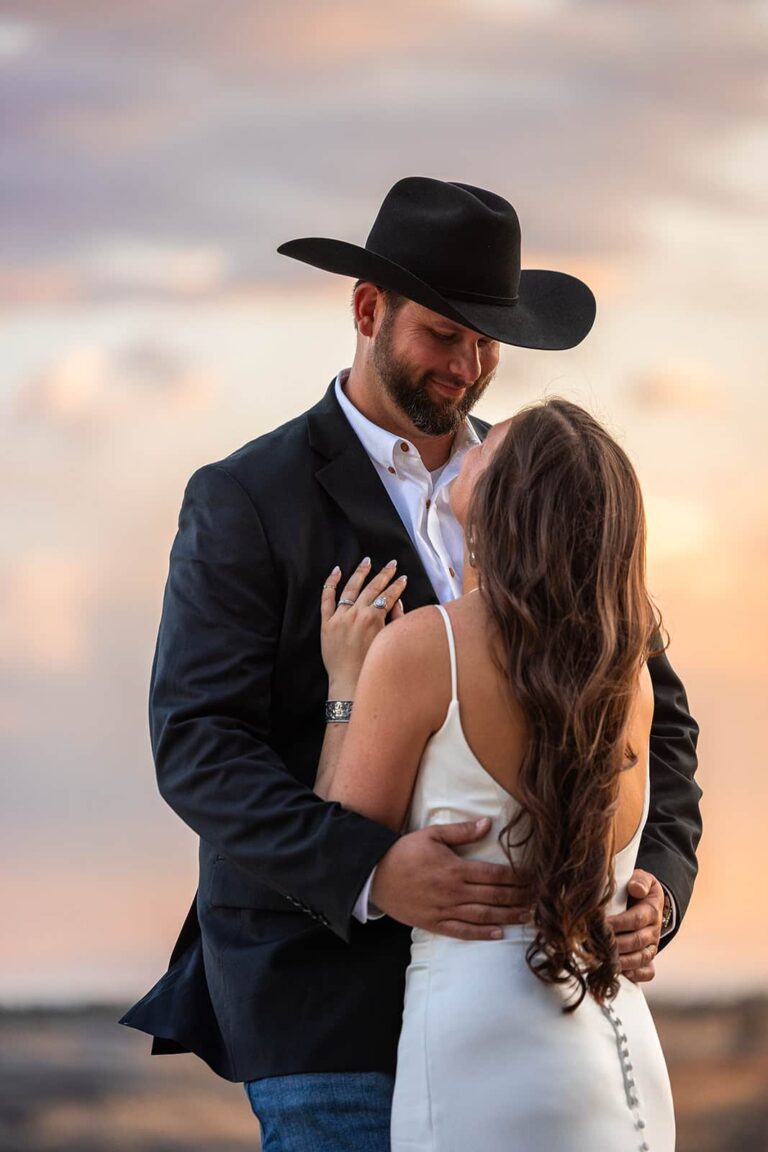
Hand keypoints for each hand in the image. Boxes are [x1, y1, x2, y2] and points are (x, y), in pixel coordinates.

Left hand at [320, 557, 406, 692]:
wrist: (350, 682)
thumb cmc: (372, 665)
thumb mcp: (389, 641)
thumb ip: (396, 620)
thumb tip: (397, 602)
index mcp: (374, 618)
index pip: (388, 595)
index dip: (397, 585)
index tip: (403, 578)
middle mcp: (356, 614)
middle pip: (372, 588)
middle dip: (384, 574)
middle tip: (392, 564)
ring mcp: (340, 617)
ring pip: (350, 588)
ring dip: (360, 573)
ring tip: (367, 561)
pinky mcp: (326, 623)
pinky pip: (327, 598)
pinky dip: (331, 583)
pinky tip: (337, 571)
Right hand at [371, 818, 529, 939]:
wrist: (375, 876)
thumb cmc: (404, 852)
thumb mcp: (431, 834)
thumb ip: (461, 831)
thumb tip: (488, 823)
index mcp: (455, 869)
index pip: (494, 874)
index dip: (517, 877)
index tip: (533, 877)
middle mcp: (453, 892)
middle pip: (494, 896)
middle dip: (519, 897)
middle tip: (539, 898)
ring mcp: (444, 910)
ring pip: (483, 916)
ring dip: (508, 916)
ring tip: (527, 916)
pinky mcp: (435, 923)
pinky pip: (463, 931)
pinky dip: (482, 934)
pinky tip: (499, 933)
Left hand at [606, 869, 664, 982]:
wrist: (644, 901)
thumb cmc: (635, 889)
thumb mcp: (641, 879)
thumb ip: (640, 881)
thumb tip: (636, 888)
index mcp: (651, 910)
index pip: (636, 919)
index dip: (619, 923)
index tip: (601, 924)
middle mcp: (653, 931)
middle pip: (636, 941)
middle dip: (616, 944)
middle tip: (597, 945)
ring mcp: (651, 946)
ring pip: (641, 958)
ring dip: (623, 961)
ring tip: (604, 960)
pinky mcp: (648, 958)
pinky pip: (648, 972)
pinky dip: (636, 975)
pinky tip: (620, 973)